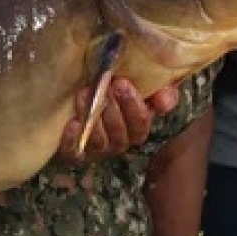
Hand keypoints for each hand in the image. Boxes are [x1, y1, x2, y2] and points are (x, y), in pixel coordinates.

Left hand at [58, 80, 178, 162]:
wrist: (82, 102)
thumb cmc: (115, 94)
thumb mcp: (142, 87)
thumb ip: (160, 92)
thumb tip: (164, 99)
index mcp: (136, 128)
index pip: (141, 123)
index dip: (133, 106)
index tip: (122, 83)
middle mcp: (119, 141)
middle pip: (120, 132)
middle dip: (113, 109)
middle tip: (104, 87)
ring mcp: (98, 149)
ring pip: (100, 140)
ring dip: (93, 118)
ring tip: (83, 94)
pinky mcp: (75, 152)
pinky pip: (75, 151)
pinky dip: (73, 138)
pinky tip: (73, 123)